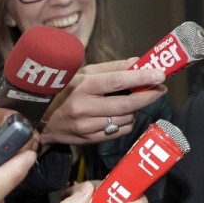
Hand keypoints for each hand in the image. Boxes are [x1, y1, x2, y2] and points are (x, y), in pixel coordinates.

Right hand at [40, 58, 166, 146]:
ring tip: (133, 100)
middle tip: (161, 88)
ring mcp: (88, 126)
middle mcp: (85, 108)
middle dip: (148, 96)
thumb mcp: (82, 73)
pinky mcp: (91, 140)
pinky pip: (120, 131)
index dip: (142, 78)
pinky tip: (121, 114)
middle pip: (127, 104)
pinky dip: (127, 121)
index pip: (118, 81)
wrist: (41, 121)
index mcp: (83, 86)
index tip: (160, 74)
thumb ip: (112, 68)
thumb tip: (137, 62)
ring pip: (126, 118)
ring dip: (136, 109)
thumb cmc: (64, 91)